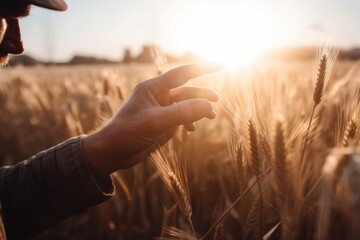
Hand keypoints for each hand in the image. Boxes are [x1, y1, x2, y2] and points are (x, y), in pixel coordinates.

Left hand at [83, 62, 221, 176]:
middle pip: (187, 91)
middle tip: (216, 100)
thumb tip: (208, 106)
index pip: (182, 73)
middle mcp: (158, 96)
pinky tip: (192, 130)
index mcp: (153, 88)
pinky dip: (190, 122)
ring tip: (211, 117)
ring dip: (199, 110)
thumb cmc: (127, 133)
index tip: (221, 66)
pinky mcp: (162, 124)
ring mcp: (161, 111)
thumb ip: (182, 113)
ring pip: (186, 105)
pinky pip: (182, 118)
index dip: (203, 68)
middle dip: (202, 95)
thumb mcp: (155, 122)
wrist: (112, 152)